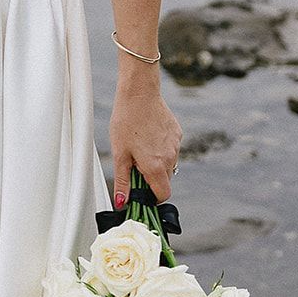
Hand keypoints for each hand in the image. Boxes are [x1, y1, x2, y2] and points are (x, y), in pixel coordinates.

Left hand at [110, 80, 181, 204]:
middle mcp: (170, 158)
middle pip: (165, 180)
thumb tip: (122, 203)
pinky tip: (148, 134)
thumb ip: (123, 181)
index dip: (151, 197)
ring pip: (168, 164)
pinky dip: (161, 148)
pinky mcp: (177, 133)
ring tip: (140, 145)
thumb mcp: (119, 153)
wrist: (139, 93)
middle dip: (152, 178)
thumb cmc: (126, 121)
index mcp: (156, 166)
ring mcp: (176, 145)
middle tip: (135, 163)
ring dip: (157, 162)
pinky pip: (171, 148)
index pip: (162, 195)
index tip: (140, 189)